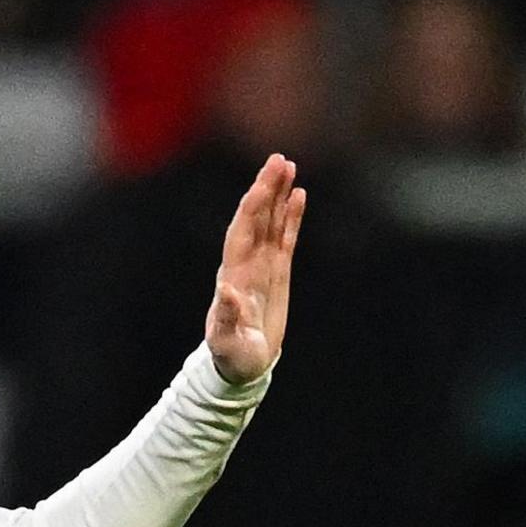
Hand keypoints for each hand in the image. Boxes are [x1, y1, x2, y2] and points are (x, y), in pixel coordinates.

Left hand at [204, 154, 303, 384]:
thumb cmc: (232, 356)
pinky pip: (285, 237)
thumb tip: (227, 291)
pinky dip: (291, 216)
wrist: (242, 366)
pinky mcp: (277, 272)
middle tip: (278, 160)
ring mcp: (261, 265)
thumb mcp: (227, 341)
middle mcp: (245, 263)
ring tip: (288, 165)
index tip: (262, 185)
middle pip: (256, 217)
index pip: (242, 233)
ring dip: (277, 194)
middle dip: (266, 188)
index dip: (252, 208)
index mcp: (233, 275)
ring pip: (270, 221)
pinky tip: (298, 195)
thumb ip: (227, 317)